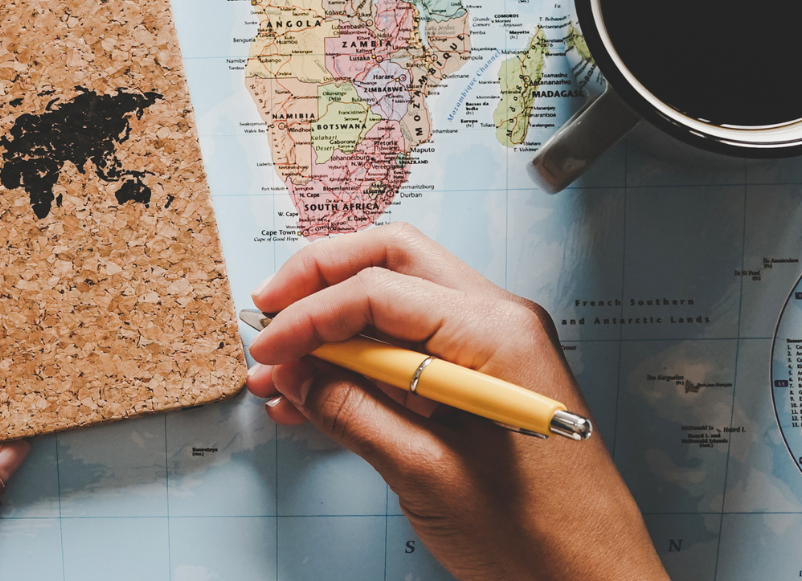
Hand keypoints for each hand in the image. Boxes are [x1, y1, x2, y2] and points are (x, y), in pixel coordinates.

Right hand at [245, 224, 664, 580]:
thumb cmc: (536, 538)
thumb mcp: (426, 476)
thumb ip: (352, 413)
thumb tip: (291, 371)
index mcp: (496, 333)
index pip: (380, 291)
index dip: (309, 316)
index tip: (264, 347)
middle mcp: (501, 320)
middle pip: (393, 263)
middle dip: (321, 282)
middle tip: (267, 314)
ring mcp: (497, 345)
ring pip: (399, 300)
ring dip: (335, 326)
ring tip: (278, 370)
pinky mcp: (486, 376)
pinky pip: (415, 348)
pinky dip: (362, 362)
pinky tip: (314, 396)